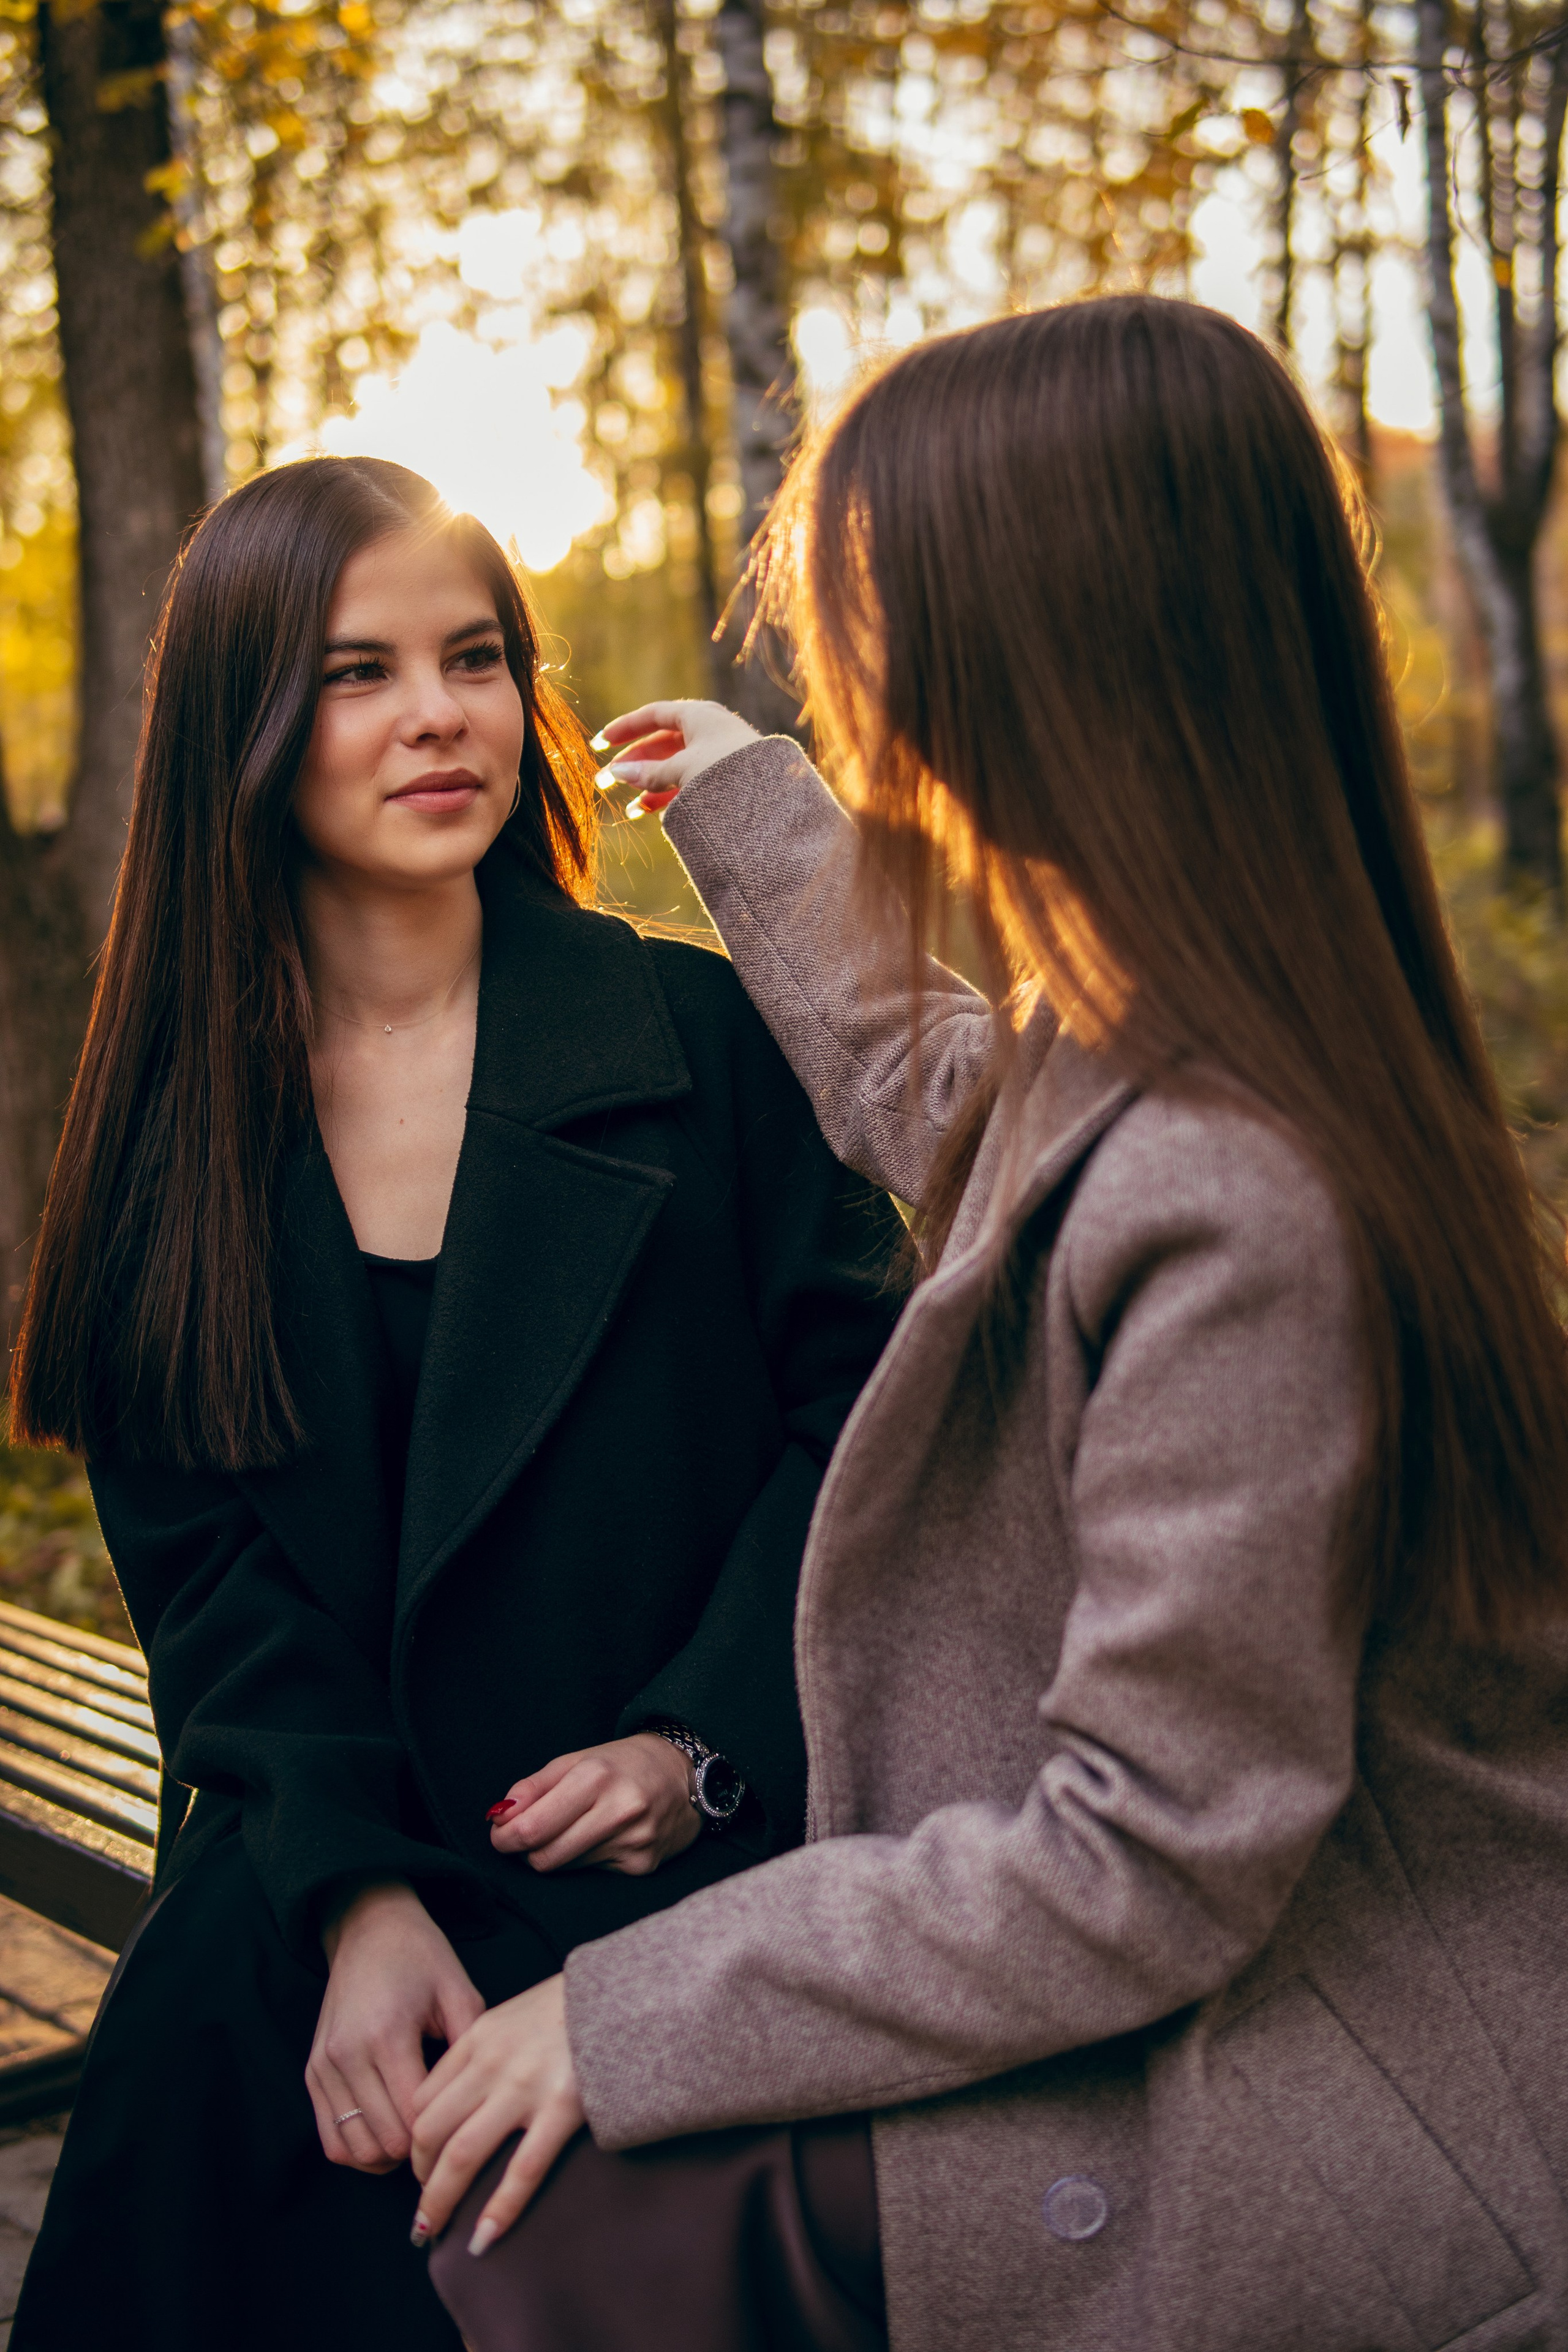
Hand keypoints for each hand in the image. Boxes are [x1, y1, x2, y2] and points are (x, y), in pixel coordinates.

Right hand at [308, 1879, 484, 2174]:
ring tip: (416, 2136)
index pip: (414, 2120)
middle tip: (446, 2135)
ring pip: (353, 2150)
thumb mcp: (460, 1992)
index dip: (444, 2136)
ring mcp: (323, 2067)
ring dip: (387, 2156)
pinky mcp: (312, 2073)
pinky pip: (330, 2139)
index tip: (465, 2129)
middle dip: (418, 2150)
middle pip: (384, 2143)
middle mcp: (346, 2056)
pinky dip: (359, 2149)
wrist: (369, 1927)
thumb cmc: (421, 1957)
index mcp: (387, 2035)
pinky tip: (387, 2132)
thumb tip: (477, 2108)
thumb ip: (469, 2050)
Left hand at [410, 1974, 584, 2254]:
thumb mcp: (515, 2015)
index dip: (415, 2142)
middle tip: (424, 2207)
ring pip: (462, 2155)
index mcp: (479, 2036)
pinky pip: (522, 2170)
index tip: (422, 2168)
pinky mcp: (562, 2108)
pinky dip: (499, 2210)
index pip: (424, 2099)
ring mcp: (525, 2085)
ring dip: (440, 2200)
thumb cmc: (573, 2006)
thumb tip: (462, 2099)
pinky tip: (484, 2238)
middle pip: (431, 2131)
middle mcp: (492, 2061)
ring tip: (434, 2232)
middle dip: (419, 2177)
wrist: (627, 1992)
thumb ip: (487, 2049)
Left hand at [487, 1732, 700, 1874]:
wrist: (683, 1774)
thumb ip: (532, 1788)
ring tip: (571, 1830)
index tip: (500, 1835)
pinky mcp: (642, 1865)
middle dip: (525, 1851)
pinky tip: (601, 1838)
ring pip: (566, 1868)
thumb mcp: (575, 1761)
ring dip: (555, 1854)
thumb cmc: (622, 1764)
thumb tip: (498, 1817)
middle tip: (526, 1837)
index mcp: (595, 1777)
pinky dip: (585, 1859)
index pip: (533, 1828)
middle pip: (545, 1857)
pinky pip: (592, 1874)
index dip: (505, 1838)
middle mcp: (618, 1811)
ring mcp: (633, 1842)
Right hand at [591, 700, 758, 811]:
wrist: (776, 797)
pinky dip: (669, 795)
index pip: (653, 715)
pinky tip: (649, 811)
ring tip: (629, 808)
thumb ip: (650, 772)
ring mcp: (716, 755)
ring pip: (674, 767)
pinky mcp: (725, 779)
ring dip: (649, 785)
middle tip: (604, 782)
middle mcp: (707, 731)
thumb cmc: (728, 772)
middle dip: (633, 764)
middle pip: (661, 743)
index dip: (625, 729)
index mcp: (698, 716)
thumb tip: (617, 772)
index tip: (599, 743)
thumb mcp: (683, 769)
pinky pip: (689, 783)